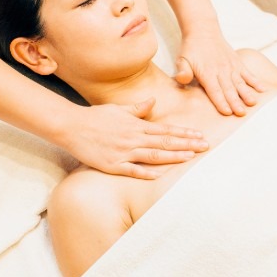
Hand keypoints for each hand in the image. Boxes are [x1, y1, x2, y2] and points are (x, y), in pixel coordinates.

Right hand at [65, 98, 208, 178]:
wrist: (71, 126)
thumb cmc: (95, 117)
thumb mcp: (118, 109)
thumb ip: (137, 108)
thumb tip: (152, 101)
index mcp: (136, 125)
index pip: (165, 130)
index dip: (184, 134)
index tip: (199, 136)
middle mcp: (133, 138)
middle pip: (165, 143)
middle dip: (186, 144)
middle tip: (204, 147)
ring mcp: (123, 152)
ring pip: (153, 155)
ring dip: (174, 156)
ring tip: (190, 157)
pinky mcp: (112, 165)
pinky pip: (133, 170)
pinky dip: (147, 172)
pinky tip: (162, 174)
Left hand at [174, 29, 265, 115]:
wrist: (203, 30)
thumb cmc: (191, 49)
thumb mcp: (181, 59)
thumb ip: (182, 71)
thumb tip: (182, 79)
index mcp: (207, 73)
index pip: (214, 90)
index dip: (220, 102)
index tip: (227, 112)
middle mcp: (221, 70)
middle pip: (229, 89)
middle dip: (235, 102)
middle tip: (242, 113)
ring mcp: (231, 66)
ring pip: (240, 83)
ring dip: (247, 93)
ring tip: (253, 103)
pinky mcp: (238, 63)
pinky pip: (248, 73)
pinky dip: (255, 81)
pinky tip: (263, 89)